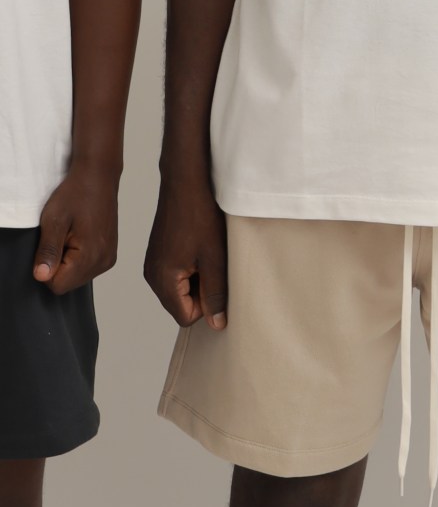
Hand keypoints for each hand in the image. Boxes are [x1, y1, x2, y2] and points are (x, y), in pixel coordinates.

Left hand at [33, 165, 118, 293]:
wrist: (99, 179)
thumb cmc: (76, 194)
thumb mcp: (53, 220)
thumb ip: (48, 251)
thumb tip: (42, 277)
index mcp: (90, 255)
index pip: (58, 285)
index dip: (46, 269)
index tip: (50, 245)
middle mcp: (104, 262)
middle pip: (69, 284)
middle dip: (58, 266)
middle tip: (61, 237)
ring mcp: (109, 259)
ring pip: (78, 278)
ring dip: (68, 262)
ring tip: (71, 235)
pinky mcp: (110, 255)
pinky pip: (87, 269)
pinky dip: (78, 258)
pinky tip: (79, 237)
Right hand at [144, 170, 227, 330]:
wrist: (186, 183)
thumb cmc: (201, 216)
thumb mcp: (215, 260)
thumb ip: (215, 295)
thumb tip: (216, 323)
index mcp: (163, 280)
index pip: (185, 317)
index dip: (206, 306)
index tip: (215, 280)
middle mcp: (152, 276)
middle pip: (181, 307)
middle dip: (201, 294)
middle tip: (212, 265)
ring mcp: (153, 265)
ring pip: (180, 292)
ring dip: (198, 281)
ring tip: (206, 255)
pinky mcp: (158, 256)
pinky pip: (177, 277)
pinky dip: (192, 269)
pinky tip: (199, 249)